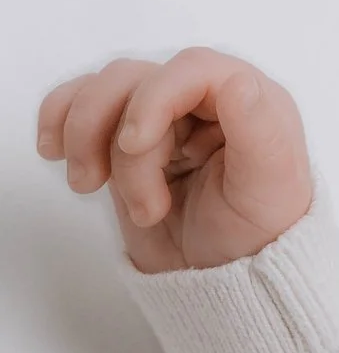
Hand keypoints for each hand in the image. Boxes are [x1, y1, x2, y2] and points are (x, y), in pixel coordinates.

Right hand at [36, 49, 313, 273]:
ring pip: (103, 92)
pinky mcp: (125, 134)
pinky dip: (59, 121)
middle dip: (118, 140)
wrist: (223, 283)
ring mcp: (161, 114)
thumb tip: (238, 82)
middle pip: (136, 80)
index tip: (133, 145)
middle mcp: (203, 97)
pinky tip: (53, 149)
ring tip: (91, 188)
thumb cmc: (257, 239)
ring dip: (85, 139)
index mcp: (249, 99)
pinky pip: (80, 104)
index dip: (153, 99)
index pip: (190, 69)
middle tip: (142, 208)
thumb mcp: (270, 192)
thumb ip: (260, 132)